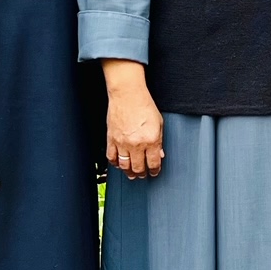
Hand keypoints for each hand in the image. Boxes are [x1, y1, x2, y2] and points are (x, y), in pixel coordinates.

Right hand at [103, 59, 164, 178]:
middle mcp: (136, 144)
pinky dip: (115, 163)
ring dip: (128, 172)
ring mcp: (122, 142)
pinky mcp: (111, 139)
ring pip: (124, 166)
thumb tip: (159, 154)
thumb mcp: (159, 123)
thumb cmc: (143, 105)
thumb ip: (159, 141)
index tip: (154, 172)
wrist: (127, 94)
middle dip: (141, 174)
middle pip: (138, 168)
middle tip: (142, 175)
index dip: (154, 170)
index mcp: (151, 140)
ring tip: (131, 173)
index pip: (153, 163)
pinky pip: (111, 157)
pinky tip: (118, 163)